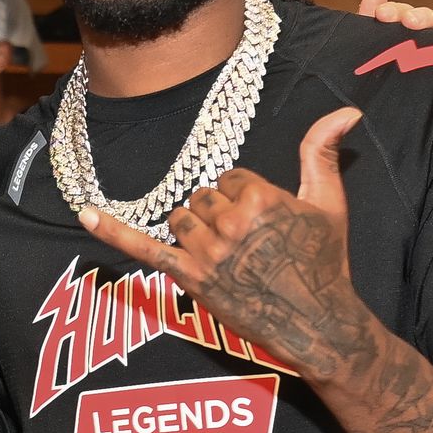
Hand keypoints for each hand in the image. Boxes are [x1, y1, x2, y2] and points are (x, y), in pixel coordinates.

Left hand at [77, 108, 375, 381]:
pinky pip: (143, 249)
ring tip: (228, 253)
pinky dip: (113, 232)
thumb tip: (346, 110)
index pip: (230, 177)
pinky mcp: (190, 278)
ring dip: (196, 229)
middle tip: (250, 242)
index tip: (266, 221)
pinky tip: (85, 215)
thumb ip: (322, 152)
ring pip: (180, 218)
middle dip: (221, 213)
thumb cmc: (325, 262)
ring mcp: (206, 252)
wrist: (318, 322)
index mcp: (260, 199)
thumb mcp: (329, 202)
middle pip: (203, 197)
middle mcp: (229, 223)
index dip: (246, 196)